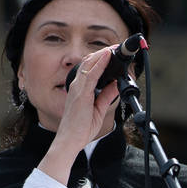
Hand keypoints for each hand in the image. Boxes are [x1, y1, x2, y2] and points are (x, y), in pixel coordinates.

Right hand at [40, 46, 120, 182]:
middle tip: (117, 47)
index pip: (90, 68)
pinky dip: (99, 63)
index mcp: (81, 89)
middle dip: (104, 53)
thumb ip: (106, 95)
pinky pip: (91, 74)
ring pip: (89, 64)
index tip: (113, 52)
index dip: (101, 58)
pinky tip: (107, 56)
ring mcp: (77, 88)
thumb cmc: (81, 128)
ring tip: (114, 47)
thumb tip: (116, 84)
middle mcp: (77, 85)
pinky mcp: (80, 94)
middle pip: (90, 62)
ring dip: (103, 54)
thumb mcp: (99, 109)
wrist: (70, 140)